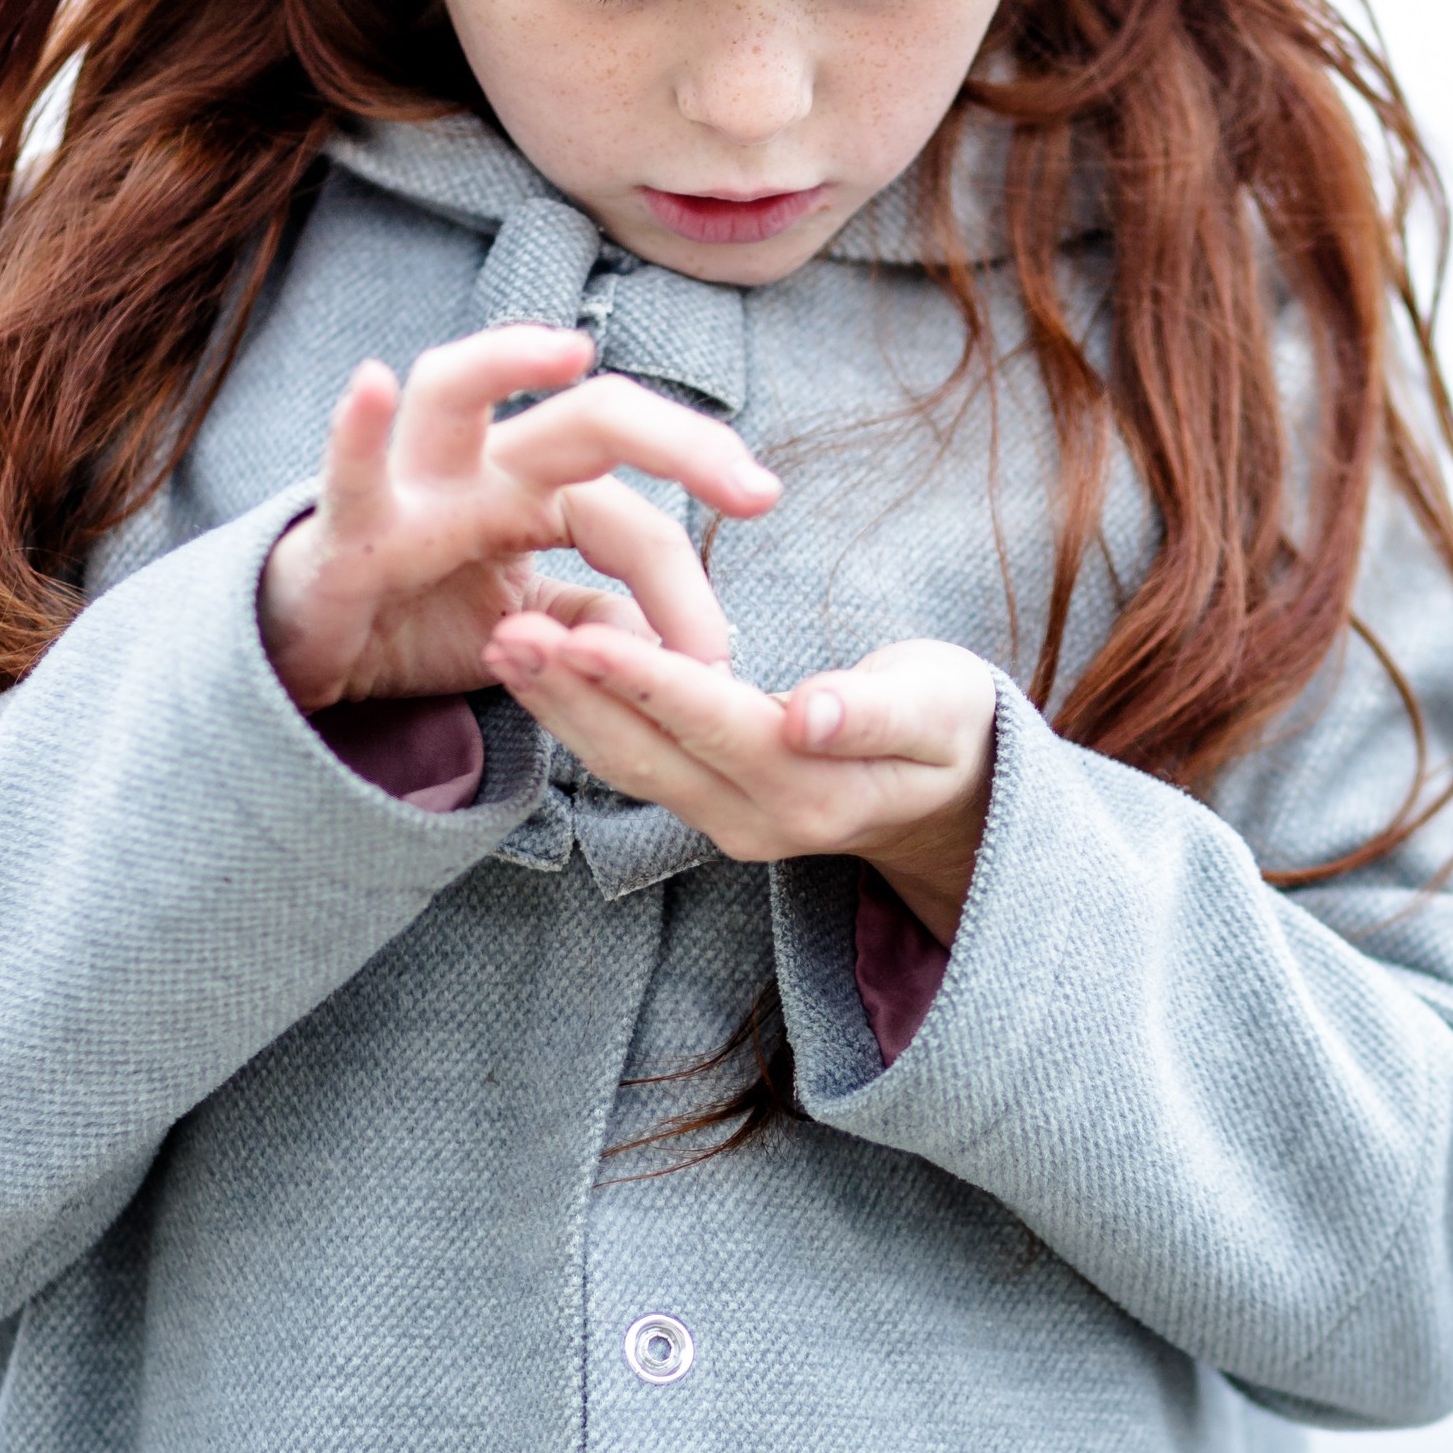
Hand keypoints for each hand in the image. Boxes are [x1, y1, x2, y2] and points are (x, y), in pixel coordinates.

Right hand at [258, 324, 780, 712]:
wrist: (312, 660)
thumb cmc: (420, 621)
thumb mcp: (532, 632)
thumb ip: (602, 626)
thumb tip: (687, 647)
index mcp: (539, 493)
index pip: (633, 523)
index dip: (683, 588)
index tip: (719, 657)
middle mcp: (484, 467)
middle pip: (588, 419)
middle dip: (676, 440)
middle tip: (757, 489)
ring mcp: (412, 485)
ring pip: (455, 390)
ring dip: (505, 359)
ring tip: (567, 351)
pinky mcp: (344, 527)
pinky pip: (349, 471)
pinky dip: (355, 430)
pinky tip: (371, 383)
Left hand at [479, 617, 997, 942]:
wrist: (952, 798)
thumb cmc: (950, 727)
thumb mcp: (937, 707)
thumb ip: (873, 713)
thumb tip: (810, 716)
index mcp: (815, 790)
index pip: (716, 726)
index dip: (649, 683)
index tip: (584, 633)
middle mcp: (757, 820)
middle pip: (649, 754)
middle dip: (574, 693)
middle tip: (506, 631)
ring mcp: (724, 821)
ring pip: (626, 765)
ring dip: (559, 705)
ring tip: (500, 643)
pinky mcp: (705, 805)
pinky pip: (630, 763)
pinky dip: (579, 715)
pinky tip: (538, 670)